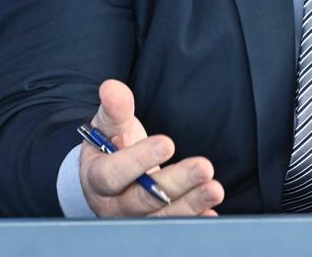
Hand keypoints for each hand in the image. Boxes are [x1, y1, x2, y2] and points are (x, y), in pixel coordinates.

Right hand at [79, 79, 224, 216]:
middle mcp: (115, 204)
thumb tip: (112, 87)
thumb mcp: (107, 127)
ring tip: (214, 188)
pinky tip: (211, 210)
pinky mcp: (155, 221)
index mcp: (97, 179)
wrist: (106, 178)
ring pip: (163, 215)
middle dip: (175, 183)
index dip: (139, 160)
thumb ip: (114, 110)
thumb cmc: (110, 147)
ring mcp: (136, 217)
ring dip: (192, 203)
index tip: (167, 143)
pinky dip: (195, 218)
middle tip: (203, 167)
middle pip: (143, 199)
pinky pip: (175, 224)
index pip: (114, 173)